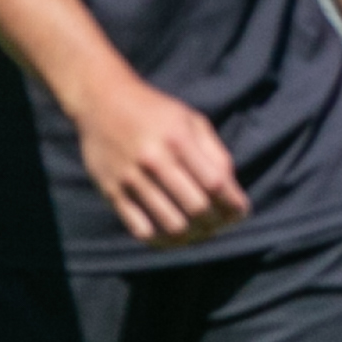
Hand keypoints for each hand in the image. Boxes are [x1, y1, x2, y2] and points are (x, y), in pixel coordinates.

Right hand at [73, 76, 249, 245]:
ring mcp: (130, 178)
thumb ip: (214, 152)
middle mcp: (154, 160)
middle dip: (216, 223)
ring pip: (171, 224)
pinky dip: (161, 240)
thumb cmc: (155, 112)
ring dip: (192, 236)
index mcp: (179, 140)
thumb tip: (231, 188)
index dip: (233, 204)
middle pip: (197, 207)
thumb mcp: (191, 120)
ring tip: (199, 233)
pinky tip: (171, 236)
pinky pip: (140, 229)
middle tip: (221, 225)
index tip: (240, 212)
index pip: (216, 184)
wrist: (100, 101)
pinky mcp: (110, 191)